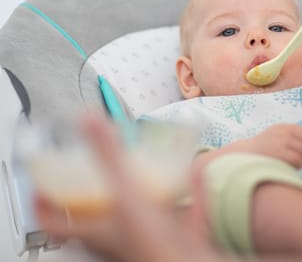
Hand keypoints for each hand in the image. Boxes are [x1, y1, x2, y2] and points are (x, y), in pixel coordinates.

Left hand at [35, 115, 218, 261]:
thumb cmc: (155, 247)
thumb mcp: (126, 192)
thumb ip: (108, 156)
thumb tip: (88, 121)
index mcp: (98, 231)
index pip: (55, 222)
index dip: (43, 203)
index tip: (42, 183)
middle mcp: (119, 237)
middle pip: (95, 216)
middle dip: (93, 191)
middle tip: (93, 169)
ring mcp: (149, 237)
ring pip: (137, 214)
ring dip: (136, 191)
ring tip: (139, 168)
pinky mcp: (177, 236)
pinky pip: (180, 210)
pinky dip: (185, 190)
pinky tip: (192, 172)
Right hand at [248, 124, 301, 167]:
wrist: (241, 158)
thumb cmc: (261, 154)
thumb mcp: (276, 140)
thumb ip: (292, 141)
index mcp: (285, 128)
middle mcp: (284, 132)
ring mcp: (282, 141)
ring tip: (298, 168)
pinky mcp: (280, 152)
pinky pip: (298, 159)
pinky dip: (299, 166)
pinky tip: (293, 170)